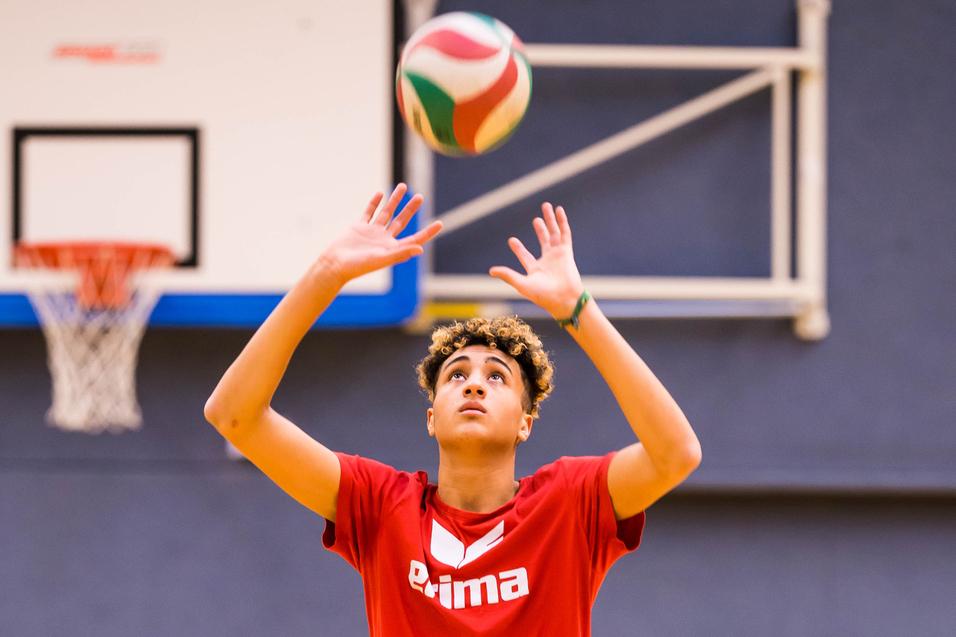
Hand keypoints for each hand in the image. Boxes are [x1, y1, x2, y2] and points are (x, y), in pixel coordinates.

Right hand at [322, 184, 441, 285]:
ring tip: (403, 186)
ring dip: (394, 200)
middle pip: (402, 221)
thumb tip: (420, 249)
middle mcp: (384, 240)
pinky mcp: (359, 227)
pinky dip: (374, 203)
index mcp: (393, 249)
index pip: (415, 239)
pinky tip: (381, 193)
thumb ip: (401, 253)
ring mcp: (372, 233)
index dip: (428, 232)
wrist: (334, 264)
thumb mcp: (381, 259)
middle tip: (421, 197)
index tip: (440, 223)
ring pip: (386, 213)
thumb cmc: (358, 266)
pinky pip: (369, 212)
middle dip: (411, 209)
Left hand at [489, 202, 584, 318]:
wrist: (564, 299)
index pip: (525, 256)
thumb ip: (508, 275)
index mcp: (535, 270)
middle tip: (535, 219)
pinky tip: (559, 210)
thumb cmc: (543, 295)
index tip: (512, 240)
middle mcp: (547, 261)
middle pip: (543, 240)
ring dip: (550, 220)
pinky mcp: (566, 252)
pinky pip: (564, 233)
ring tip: (546, 207)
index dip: (519, 249)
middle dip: (540, 229)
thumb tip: (491, 270)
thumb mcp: (522, 284)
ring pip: (554, 234)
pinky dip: (562, 222)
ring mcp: (557, 255)